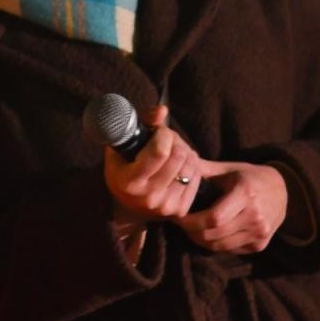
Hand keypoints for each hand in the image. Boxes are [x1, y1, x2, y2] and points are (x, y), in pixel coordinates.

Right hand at [104, 105, 205, 225]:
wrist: (126, 205)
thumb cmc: (123, 167)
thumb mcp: (123, 146)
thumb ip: (143, 125)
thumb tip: (162, 110)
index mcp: (129, 182)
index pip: (160, 152)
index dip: (164, 134)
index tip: (158, 131)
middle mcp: (148, 197)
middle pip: (178, 157)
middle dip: (176, 141)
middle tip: (167, 140)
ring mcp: (165, 206)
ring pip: (190, 166)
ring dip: (186, 152)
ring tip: (173, 151)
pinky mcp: (179, 210)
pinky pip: (197, 178)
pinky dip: (192, 166)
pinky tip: (180, 164)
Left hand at [174, 161, 287, 253]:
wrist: (283, 190)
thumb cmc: (247, 176)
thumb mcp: (226, 168)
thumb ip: (201, 170)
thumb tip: (175, 169)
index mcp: (246, 194)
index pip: (213, 218)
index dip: (190, 221)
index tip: (176, 215)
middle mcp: (256, 216)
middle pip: (213, 235)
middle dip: (191, 231)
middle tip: (180, 223)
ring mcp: (260, 233)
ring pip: (219, 246)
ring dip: (200, 239)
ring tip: (191, 228)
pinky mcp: (260, 245)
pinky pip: (229, 250)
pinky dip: (215, 243)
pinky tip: (210, 232)